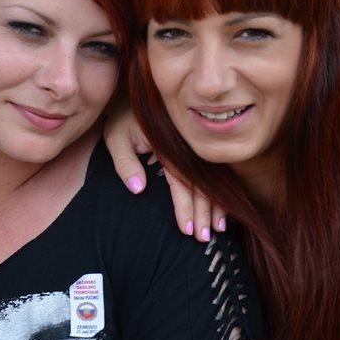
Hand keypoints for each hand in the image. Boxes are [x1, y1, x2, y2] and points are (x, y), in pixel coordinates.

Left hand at [104, 101, 226, 241]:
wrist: (139, 101)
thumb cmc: (123, 121)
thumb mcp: (115, 138)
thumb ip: (124, 163)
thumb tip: (139, 189)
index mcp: (168, 144)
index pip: (180, 180)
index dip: (185, 206)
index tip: (188, 230)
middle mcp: (188, 146)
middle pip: (201, 184)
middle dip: (205, 213)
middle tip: (204, 239)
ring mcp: (196, 148)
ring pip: (212, 181)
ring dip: (217, 206)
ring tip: (219, 230)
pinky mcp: (200, 150)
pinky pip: (215, 175)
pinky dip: (220, 194)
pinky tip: (224, 211)